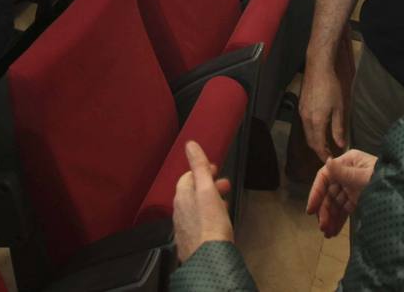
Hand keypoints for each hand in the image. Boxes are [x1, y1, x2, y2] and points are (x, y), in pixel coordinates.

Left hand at [173, 142, 234, 263]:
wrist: (209, 259)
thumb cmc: (210, 224)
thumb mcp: (207, 190)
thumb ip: (199, 167)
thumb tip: (190, 144)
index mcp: (182, 197)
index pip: (188, 177)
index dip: (202, 171)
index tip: (215, 169)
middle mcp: (179, 211)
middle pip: (192, 192)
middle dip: (209, 186)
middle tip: (225, 185)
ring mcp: (184, 227)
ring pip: (196, 208)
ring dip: (210, 201)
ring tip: (225, 203)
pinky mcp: (191, 241)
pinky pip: (199, 223)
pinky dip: (209, 217)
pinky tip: (218, 222)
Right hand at [300, 30, 353, 161]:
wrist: (318, 68)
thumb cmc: (331, 87)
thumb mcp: (339, 108)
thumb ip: (338, 128)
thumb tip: (340, 144)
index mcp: (316, 122)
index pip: (318, 145)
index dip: (323, 154)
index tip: (330, 160)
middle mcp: (306, 119)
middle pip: (310, 141)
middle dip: (318, 150)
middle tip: (328, 155)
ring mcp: (301, 112)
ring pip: (307, 133)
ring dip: (314, 141)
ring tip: (325, 145)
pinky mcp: (301, 106)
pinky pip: (305, 125)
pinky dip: (312, 132)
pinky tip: (319, 130)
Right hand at [306, 149, 377, 237]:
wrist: (403, 191)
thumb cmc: (384, 178)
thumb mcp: (364, 175)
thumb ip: (344, 172)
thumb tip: (327, 161)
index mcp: (347, 162)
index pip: (325, 176)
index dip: (315, 193)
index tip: (310, 210)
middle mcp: (347, 173)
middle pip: (329, 193)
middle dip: (325, 211)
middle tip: (322, 227)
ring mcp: (352, 187)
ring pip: (336, 203)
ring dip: (330, 218)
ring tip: (327, 234)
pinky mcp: (358, 198)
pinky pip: (344, 210)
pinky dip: (339, 220)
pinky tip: (334, 231)